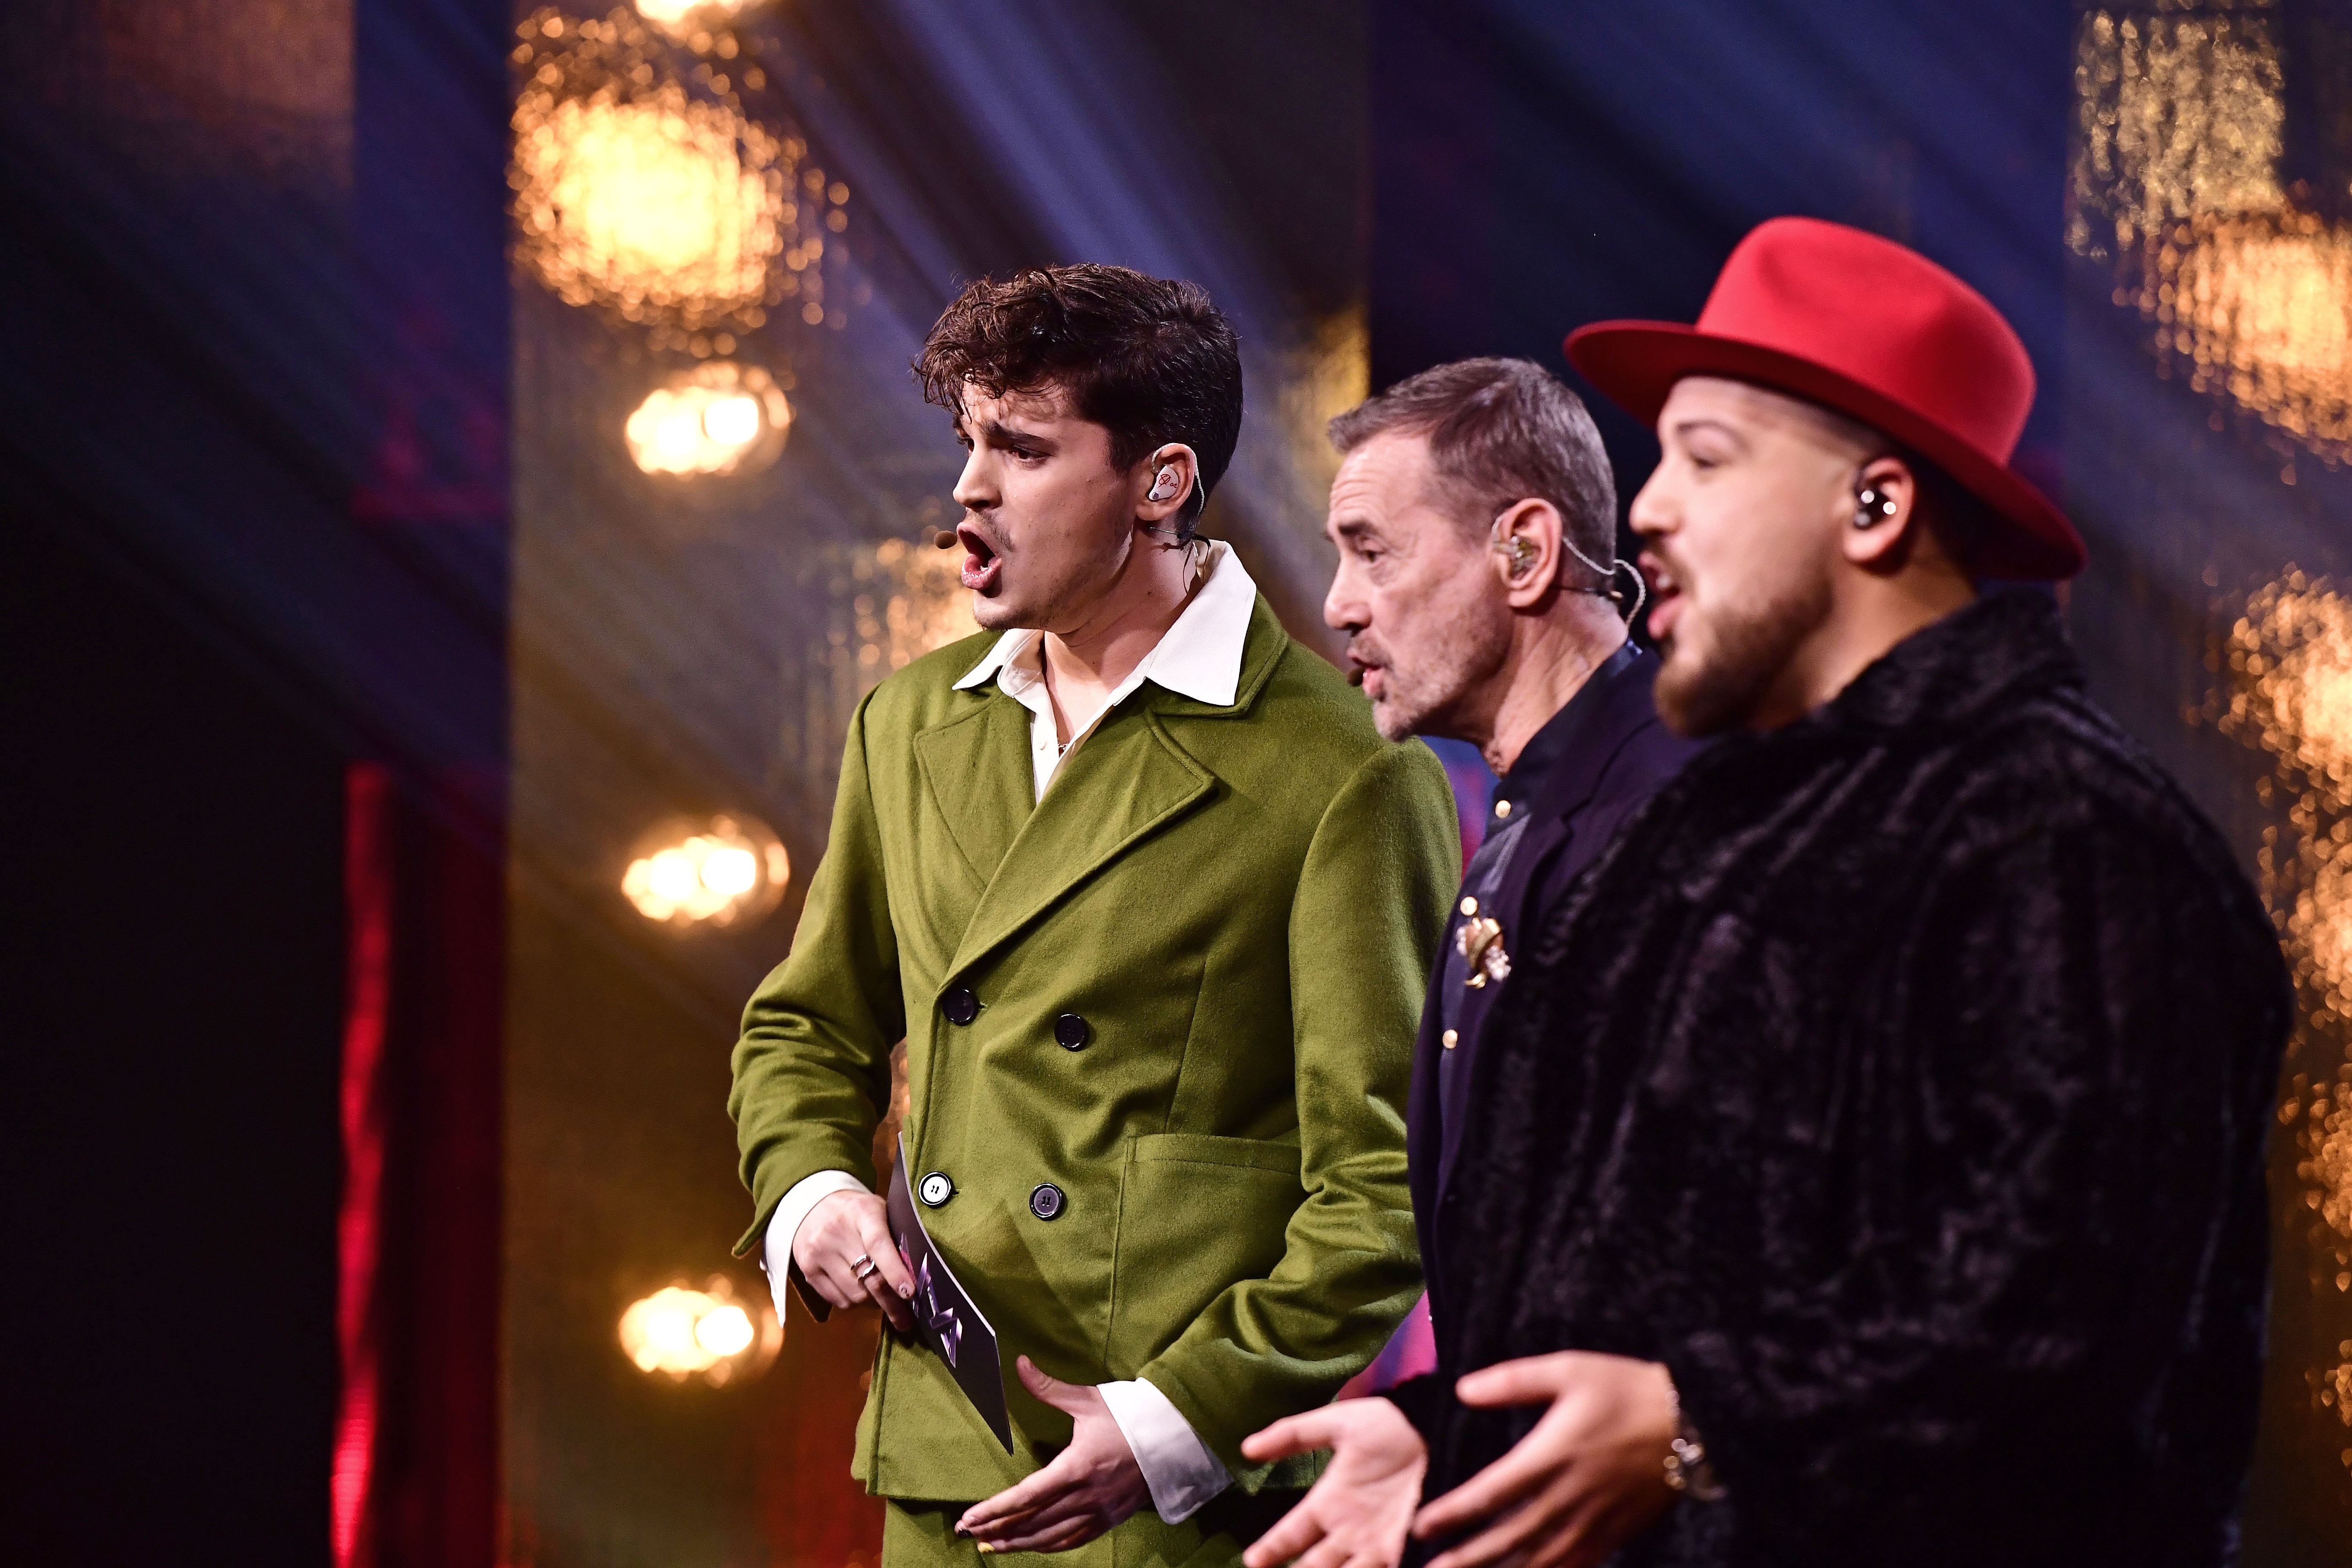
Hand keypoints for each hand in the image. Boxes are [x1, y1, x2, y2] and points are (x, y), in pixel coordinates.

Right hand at [791, 1189, 915, 1330]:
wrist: (811, 1204)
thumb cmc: (855, 1211)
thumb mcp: (877, 1210)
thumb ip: (893, 1236)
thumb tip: (915, 1273)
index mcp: (862, 1212)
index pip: (878, 1244)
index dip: (895, 1270)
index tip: (909, 1292)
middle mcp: (836, 1231)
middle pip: (869, 1277)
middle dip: (892, 1303)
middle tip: (907, 1320)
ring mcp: (819, 1252)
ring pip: (855, 1295)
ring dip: (871, 1299)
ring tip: (876, 1290)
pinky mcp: (807, 1269)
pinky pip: (838, 1300)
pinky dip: (852, 1300)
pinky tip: (856, 1288)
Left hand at [957, 1358, 1150, 1552]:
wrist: (1174, 1437)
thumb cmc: (1129, 1416)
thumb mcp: (1087, 1400)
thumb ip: (1048, 1387)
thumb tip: (1019, 1363)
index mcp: (1077, 1467)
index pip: (1026, 1496)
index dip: (994, 1510)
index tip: (968, 1518)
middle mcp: (1086, 1496)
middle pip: (1033, 1521)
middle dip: (997, 1529)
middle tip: (968, 1534)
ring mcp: (1100, 1512)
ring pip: (1050, 1536)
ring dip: (1018, 1543)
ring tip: (991, 1546)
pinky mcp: (1111, 1519)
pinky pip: (1073, 1540)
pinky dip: (1049, 1546)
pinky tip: (1032, 1545)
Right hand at [1239, 1397, 1427, 1567]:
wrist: (1443, 1432)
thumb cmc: (1391, 1427)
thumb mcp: (1340, 1423)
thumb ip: (1294, 1433)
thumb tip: (1248, 1447)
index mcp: (1329, 1503)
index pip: (1290, 1535)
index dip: (1270, 1550)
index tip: (1251, 1561)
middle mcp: (1349, 1532)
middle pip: (1313, 1567)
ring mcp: (1376, 1545)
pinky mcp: (1403, 1550)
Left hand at [1411, 1353, 1677, 1567]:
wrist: (1694, 1422)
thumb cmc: (1627, 1389)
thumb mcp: (1569, 1369)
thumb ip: (1513, 1380)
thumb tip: (1463, 1389)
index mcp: (1551, 1455)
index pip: (1491, 1494)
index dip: (1454, 1514)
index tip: (1420, 1526)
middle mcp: (1568, 1496)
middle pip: (1508, 1538)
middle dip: (1466, 1558)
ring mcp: (1594, 1521)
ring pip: (1538, 1560)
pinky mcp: (1615, 1534)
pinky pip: (1575, 1565)